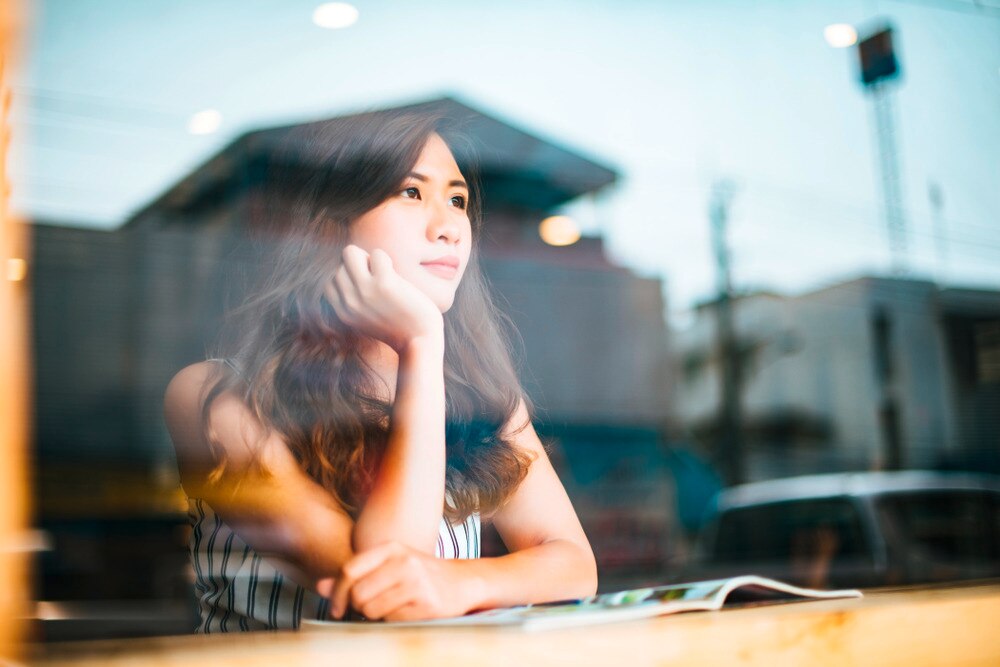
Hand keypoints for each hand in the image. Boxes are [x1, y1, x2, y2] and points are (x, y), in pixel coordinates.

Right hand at [325, 246, 442, 352]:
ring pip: (350, 252)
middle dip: (359, 267)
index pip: (330, 283)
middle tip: (378, 280)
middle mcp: (349, 302)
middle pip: (340, 265)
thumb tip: (347, 268)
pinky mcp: (384, 283)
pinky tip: (395, 275)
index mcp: (342, 313)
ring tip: (383, 274)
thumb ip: (354, 302)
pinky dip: (386, 259)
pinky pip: (376, 254)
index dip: (348, 280)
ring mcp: (365, 292)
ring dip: (368, 258)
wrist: (420, 343)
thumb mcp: (366, 320)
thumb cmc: (397, 328)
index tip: (367, 288)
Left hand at [327, 542, 472, 621]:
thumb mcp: (388, 567)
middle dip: (358, 607)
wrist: (462, 582)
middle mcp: (404, 561)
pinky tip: (407, 612)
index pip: (349, 569)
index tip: (337, 608)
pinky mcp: (427, 604)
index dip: (337, 592)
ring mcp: (417, 582)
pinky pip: (392, 620)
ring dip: (375, 615)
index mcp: (391, 548)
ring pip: (372, 610)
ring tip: (390, 608)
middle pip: (358, 593)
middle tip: (368, 609)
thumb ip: (354, 576)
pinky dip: (393, 621)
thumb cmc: (419, 575)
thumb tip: (319, 587)